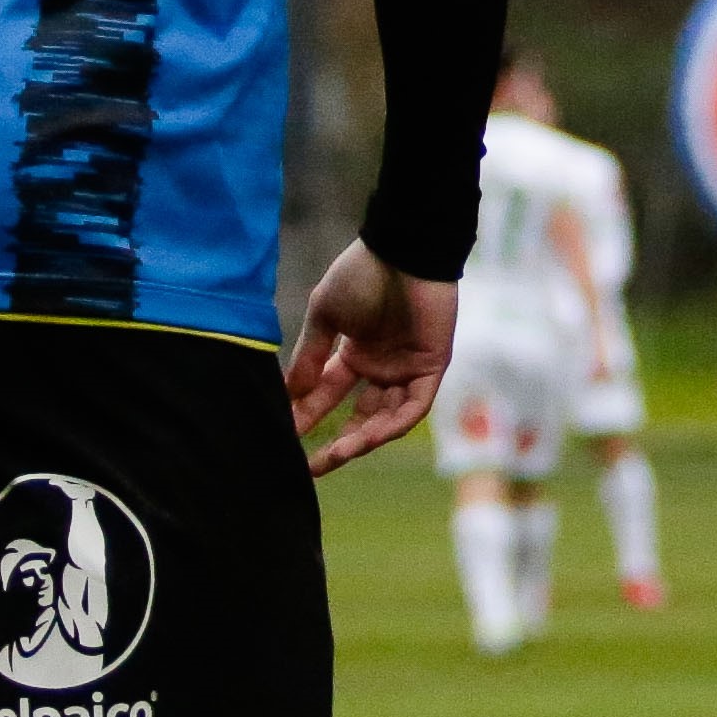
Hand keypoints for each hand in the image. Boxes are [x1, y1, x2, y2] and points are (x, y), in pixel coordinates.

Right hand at [284, 241, 458, 476]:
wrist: (402, 249)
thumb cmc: (362, 273)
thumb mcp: (325, 314)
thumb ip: (311, 354)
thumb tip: (291, 393)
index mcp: (356, 353)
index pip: (328, 394)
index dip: (307, 415)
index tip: (285, 437)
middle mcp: (382, 366)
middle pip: (360, 416)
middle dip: (337, 443)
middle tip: (312, 467)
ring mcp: (407, 368)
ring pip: (386, 418)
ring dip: (361, 440)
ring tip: (334, 457)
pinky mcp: (432, 366)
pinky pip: (413, 406)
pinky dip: (391, 424)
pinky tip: (366, 438)